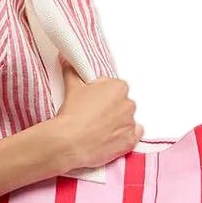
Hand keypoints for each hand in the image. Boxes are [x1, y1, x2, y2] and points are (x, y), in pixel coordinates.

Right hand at [52, 53, 143, 167]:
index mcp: (119, 87)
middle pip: (122, 103)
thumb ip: (72, 71)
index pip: (114, 87)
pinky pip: (134, 135)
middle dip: (111, 108)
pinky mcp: (130, 141)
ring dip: (117, 122)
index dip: (102, 94)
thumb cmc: (73, 114)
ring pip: (127, 120)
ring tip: (99, 129)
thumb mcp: (72, 87)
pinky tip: (111, 137)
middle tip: (94, 115)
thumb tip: (67, 61)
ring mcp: (131, 124)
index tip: (93, 101)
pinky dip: (125, 136)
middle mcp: (129, 104)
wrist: (70, 141)